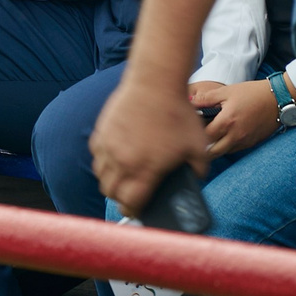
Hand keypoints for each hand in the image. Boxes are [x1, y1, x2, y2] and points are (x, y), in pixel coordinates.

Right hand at [92, 66, 210, 215]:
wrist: (155, 83)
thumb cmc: (179, 114)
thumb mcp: (199, 147)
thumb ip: (199, 170)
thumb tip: (195, 180)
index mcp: (146, 169)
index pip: (130, 202)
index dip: (133, 211)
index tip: (137, 211)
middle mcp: (122, 161)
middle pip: (110, 192)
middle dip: (120, 199)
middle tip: (130, 196)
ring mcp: (109, 145)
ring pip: (100, 175)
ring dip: (110, 181)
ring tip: (122, 179)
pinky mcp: (101, 131)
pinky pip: (96, 155)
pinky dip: (103, 161)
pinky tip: (116, 157)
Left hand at [190, 79, 280, 161]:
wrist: (278, 98)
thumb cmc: (251, 93)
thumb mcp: (226, 92)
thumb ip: (206, 99)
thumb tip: (190, 103)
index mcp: (227, 122)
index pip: (204, 136)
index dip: (195, 132)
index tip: (191, 125)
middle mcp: (236, 136)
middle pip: (212, 151)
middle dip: (202, 146)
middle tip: (197, 135)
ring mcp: (245, 142)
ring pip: (224, 152)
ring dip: (214, 147)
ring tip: (210, 135)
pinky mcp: (253, 143)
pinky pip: (235, 150)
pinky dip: (226, 146)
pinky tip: (224, 135)